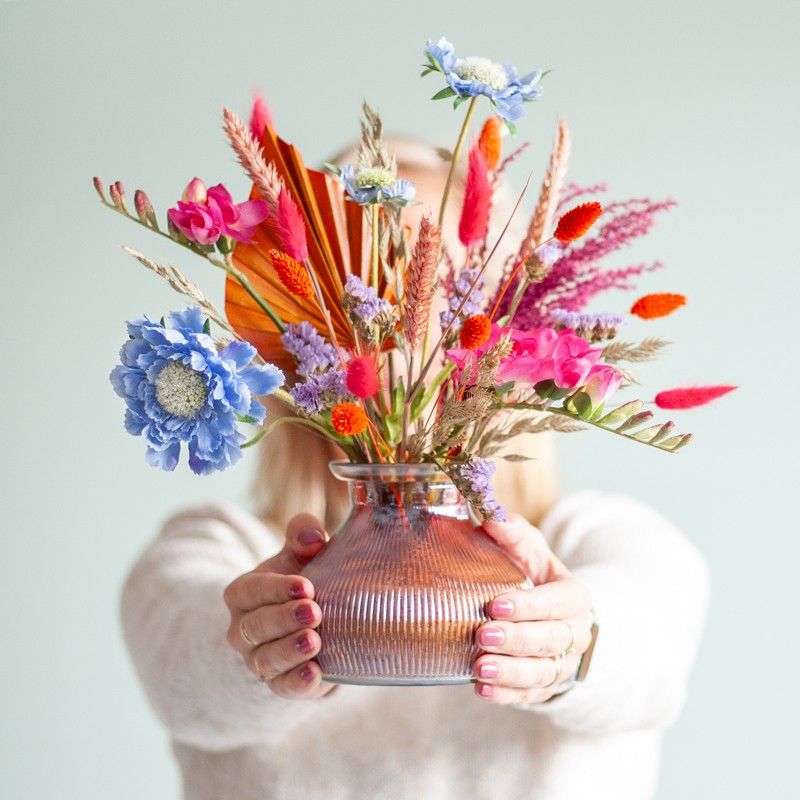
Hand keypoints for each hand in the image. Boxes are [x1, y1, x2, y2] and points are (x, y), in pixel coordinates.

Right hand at [224, 513, 334, 698]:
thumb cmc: (303, 579)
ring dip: (290, 651)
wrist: (311, 622)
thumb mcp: (299, 554)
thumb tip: (314, 534)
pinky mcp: (279, 683)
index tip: (306, 586)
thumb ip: (303, 534)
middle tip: (314, 611)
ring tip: (314, 641)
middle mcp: (242, 629)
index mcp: (243, 593)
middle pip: (257, 626)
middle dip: (285, 619)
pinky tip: (314, 675)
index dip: (277, 588)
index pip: (252, 590)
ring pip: (266, 659)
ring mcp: (257, 659)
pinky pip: (282, 687)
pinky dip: (296, 683)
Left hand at [472, 512, 593, 704]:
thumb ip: (512, 533)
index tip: (495, 605)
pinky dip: (506, 695)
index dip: (528, 606)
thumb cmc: (533, 575)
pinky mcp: (544, 687)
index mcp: (573, 597)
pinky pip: (529, 695)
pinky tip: (482, 690)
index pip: (556, 602)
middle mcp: (574, 633)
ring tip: (480, 669)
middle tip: (483, 635)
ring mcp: (561, 663)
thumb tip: (490, 516)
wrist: (548, 613)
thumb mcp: (528, 550)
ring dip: (510, 672)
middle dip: (516, 640)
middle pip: (550, 640)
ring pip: (541, 673)